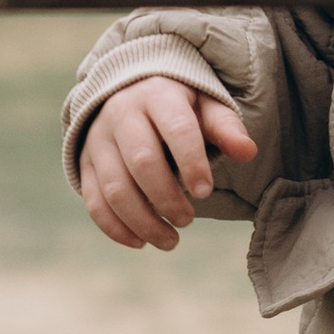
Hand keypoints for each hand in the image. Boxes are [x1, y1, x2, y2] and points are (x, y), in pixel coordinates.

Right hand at [79, 76, 256, 250]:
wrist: (127, 91)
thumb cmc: (178, 104)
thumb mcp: (205, 105)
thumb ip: (225, 128)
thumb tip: (248, 152)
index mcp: (158, 95)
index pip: (176, 129)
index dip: (192, 162)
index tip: (206, 191)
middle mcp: (122, 114)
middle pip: (141, 162)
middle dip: (167, 198)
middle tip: (188, 220)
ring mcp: (99, 140)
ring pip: (115, 187)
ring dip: (142, 221)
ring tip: (170, 241)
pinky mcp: (85, 163)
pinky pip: (94, 201)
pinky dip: (115, 228)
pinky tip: (140, 242)